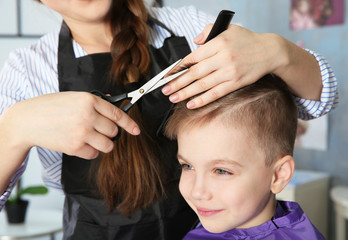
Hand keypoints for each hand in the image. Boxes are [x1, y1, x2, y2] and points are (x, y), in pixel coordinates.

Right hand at [2, 92, 139, 158]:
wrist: (28, 120)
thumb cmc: (50, 107)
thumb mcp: (74, 97)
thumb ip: (94, 103)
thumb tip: (112, 107)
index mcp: (89, 100)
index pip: (117, 113)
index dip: (129, 124)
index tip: (136, 130)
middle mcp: (88, 116)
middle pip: (114, 131)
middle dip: (109, 132)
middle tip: (97, 130)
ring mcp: (82, 132)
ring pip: (108, 145)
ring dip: (103, 144)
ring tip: (91, 139)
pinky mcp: (75, 147)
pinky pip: (94, 154)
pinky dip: (90, 151)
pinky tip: (79, 143)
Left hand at [161, 24, 291, 108]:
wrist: (270, 51)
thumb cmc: (247, 40)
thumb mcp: (227, 29)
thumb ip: (208, 31)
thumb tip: (195, 42)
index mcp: (218, 43)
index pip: (192, 57)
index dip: (178, 68)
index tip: (167, 75)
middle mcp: (222, 58)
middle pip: (194, 73)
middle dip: (177, 83)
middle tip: (165, 90)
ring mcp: (229, 72)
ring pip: (203, 85)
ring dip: (186, 93)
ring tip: (173, 98)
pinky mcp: (236, 83)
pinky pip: (216, 93)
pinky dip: (202, 99)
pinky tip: (191, 104)